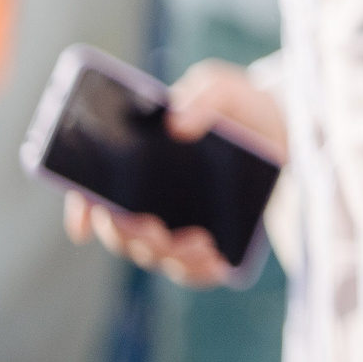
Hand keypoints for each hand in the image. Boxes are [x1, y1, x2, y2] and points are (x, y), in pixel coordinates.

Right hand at [60, 61, 285, 287]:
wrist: (281, 128)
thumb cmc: (238, 105)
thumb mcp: (223, 88)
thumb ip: (203, 95)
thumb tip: (177, 124)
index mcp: (135, 158)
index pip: (92, 189)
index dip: (81, 210)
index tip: (83, 228)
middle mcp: (146, 195)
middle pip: (119, 230)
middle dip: (129, 236)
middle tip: (155, 230)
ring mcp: (173, 221)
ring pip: (152, 255)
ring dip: (167, 257)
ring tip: (200, 243)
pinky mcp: (204, 239)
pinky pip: (191, 269)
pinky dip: (197, 273)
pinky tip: (217, 265)